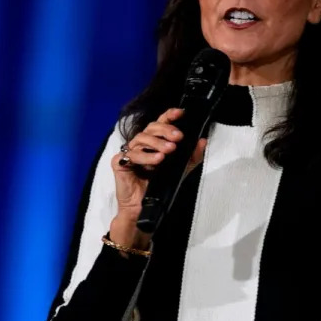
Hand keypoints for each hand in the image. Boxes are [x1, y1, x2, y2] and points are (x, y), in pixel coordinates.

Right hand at [109, 108, 206, 248]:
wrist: (144, 207)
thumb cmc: (160, 187)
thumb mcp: (180, 170)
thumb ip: (191, 156)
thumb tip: (202, 141)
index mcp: (154, 142)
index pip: (160, 123)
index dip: (169, 115)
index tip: (180, 113)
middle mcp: (141, 144)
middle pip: (151, 128)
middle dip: (165, 130)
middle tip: (178, 137)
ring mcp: (129, 152)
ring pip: (141, 139)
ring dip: (156, 143)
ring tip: (169, 151)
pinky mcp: (119, 163)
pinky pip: (131, 155)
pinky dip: (145, 156)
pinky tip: (157, 160)